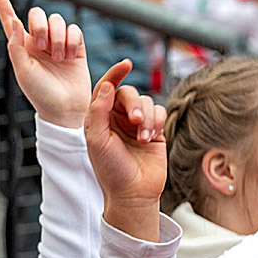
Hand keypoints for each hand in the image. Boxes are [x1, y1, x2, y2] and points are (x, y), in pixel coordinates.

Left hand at [0, 0, 90, 127]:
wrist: (64, 110)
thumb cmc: (40, 95)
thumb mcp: (23, 72)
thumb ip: (16, 46)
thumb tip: (13, 21)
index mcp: (22, 46)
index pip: (10, 18)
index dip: (2, 0)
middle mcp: (38, 42)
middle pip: (38, 14)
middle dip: (41, 26)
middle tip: (43, 46)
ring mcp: (57, 43)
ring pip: (57, 20)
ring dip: (57, 37)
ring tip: (59, 58)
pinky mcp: (75, 47)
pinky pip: (74, 29)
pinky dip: (71, 40)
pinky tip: (69, 55)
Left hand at [84, 60, 166, 240]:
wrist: (133, 193)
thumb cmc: (111, 169)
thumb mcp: (98, 140)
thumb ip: (99, 111)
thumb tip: (107, 85)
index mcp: (99, 119)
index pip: (105, 88)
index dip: (114, 74)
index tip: (126, 64)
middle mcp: (117, 119)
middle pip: (128, 93)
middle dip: (133, 104)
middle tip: (135, 120)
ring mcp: (136, 124)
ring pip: (146, 102)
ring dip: (146, 117)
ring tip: (143, 137)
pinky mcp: (154, 130)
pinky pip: (159, 111)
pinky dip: (157, 121)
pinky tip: (151, 137)